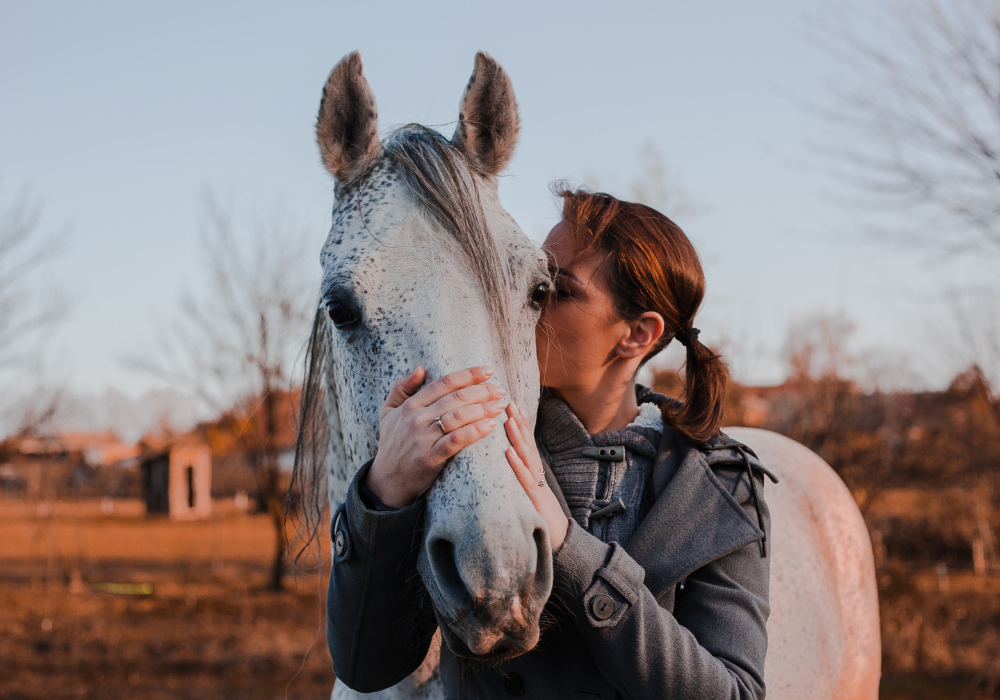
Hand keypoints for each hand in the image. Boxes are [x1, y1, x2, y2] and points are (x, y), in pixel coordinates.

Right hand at [366, 365, 506, 508]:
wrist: (387, 481)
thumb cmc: (392, 444)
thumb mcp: (388, 412)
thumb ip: (401, 388)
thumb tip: (420, 368)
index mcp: (410, 405)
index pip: (444, 383)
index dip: (468, 375)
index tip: (488, 371)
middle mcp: (416, 418)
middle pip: (456, 398)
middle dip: (482, 391)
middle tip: (500, 390)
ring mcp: (423, 438)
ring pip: (458, 416)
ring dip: (483, 409)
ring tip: (500, 406)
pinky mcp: (430, 457)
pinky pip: (456, 440)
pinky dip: (474, 431)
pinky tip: (490, 425)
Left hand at [504, 401, 569, 550]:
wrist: (562, 543)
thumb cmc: (543, 521)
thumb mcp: (530, 496)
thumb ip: (522, 482)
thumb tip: (509, 468)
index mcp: (534, 474)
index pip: (527, 445)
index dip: (521, 425)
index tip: (512, 407)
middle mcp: (537, 476)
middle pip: (528, 445)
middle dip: (519, 423)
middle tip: (508, 402)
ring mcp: (537, 487)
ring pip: (526, 457)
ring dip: (517, 437)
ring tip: (508, 419)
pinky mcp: (535, 500)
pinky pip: (524, 480)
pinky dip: (516, 465)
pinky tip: (507, 453)